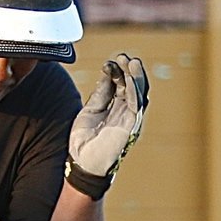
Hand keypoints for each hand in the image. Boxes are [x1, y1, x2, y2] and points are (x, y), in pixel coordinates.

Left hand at [65, 54, 148, 197]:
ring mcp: (129, 119)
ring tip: (131, 62)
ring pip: (138, 94)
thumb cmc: (85, 140)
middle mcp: (125, 111)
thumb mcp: (90, 110)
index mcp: (115, 107)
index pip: (120, 84)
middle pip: (132, 86)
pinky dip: (134, 91)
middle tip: (123, 56)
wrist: (82, 163)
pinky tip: (130, 80)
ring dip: (135, 77)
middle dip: (129, 70)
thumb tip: (107, 71)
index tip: (109, 62)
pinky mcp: (130, 127)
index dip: (116, 71)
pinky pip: (135, 106)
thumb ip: (100, 93)